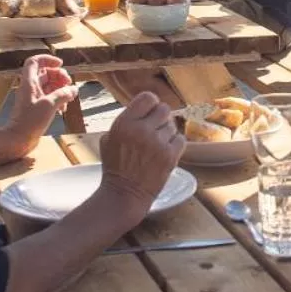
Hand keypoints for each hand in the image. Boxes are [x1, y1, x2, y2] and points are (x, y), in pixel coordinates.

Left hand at [5, 54, 76, 137]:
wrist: (18, 139)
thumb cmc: (29, 121)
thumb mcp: (49, 105)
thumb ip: (63, 94)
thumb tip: (74, 89)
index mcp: (29, 82)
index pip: (35, 61)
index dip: (48, 59)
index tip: (60, 64)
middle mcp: (30, 88)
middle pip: (46, 73)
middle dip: (59, 76)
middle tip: (69, 84)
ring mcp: (34, 98)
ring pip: (50, 86)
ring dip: (61, 89)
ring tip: (70, 97)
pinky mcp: (37, 108)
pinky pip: (50, 98)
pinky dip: (59, 99)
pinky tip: (64, 109)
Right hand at [89, 92, 185, 216]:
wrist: (124, 194)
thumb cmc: (115, 166)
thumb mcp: (110, 138)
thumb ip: (127, 121)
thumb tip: (145, 108)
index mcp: (124, 123)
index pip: (148, 98)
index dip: (151, 104)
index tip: (150, 112)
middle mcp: (141, 130)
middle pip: (164, 109)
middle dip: (160, 119)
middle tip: (155, 130)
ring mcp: (157, 143)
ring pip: (173, 125)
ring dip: (167, 134)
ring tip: (156, 146)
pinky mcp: (170, 156)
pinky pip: (181, 139)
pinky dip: (175, 145)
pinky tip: (164, 152)